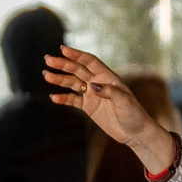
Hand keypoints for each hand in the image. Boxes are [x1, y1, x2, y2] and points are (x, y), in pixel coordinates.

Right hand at [43, 46, 174, 168]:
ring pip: (73, 83)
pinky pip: (73, 100)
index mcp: (108, 77)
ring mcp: (92, 94)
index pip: (90, 62)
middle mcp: (98, 82)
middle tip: (48, 60)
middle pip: (78, 70)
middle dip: (63, 64)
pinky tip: (53, 97)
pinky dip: (63, 98)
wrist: (134, 132)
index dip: (77, 55)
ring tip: (46, 75)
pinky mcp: (89, 107)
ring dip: (60, 79)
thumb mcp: (125, 102)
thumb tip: (92, 86)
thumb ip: (109, 92)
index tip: (63, 50)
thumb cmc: (134, 114)